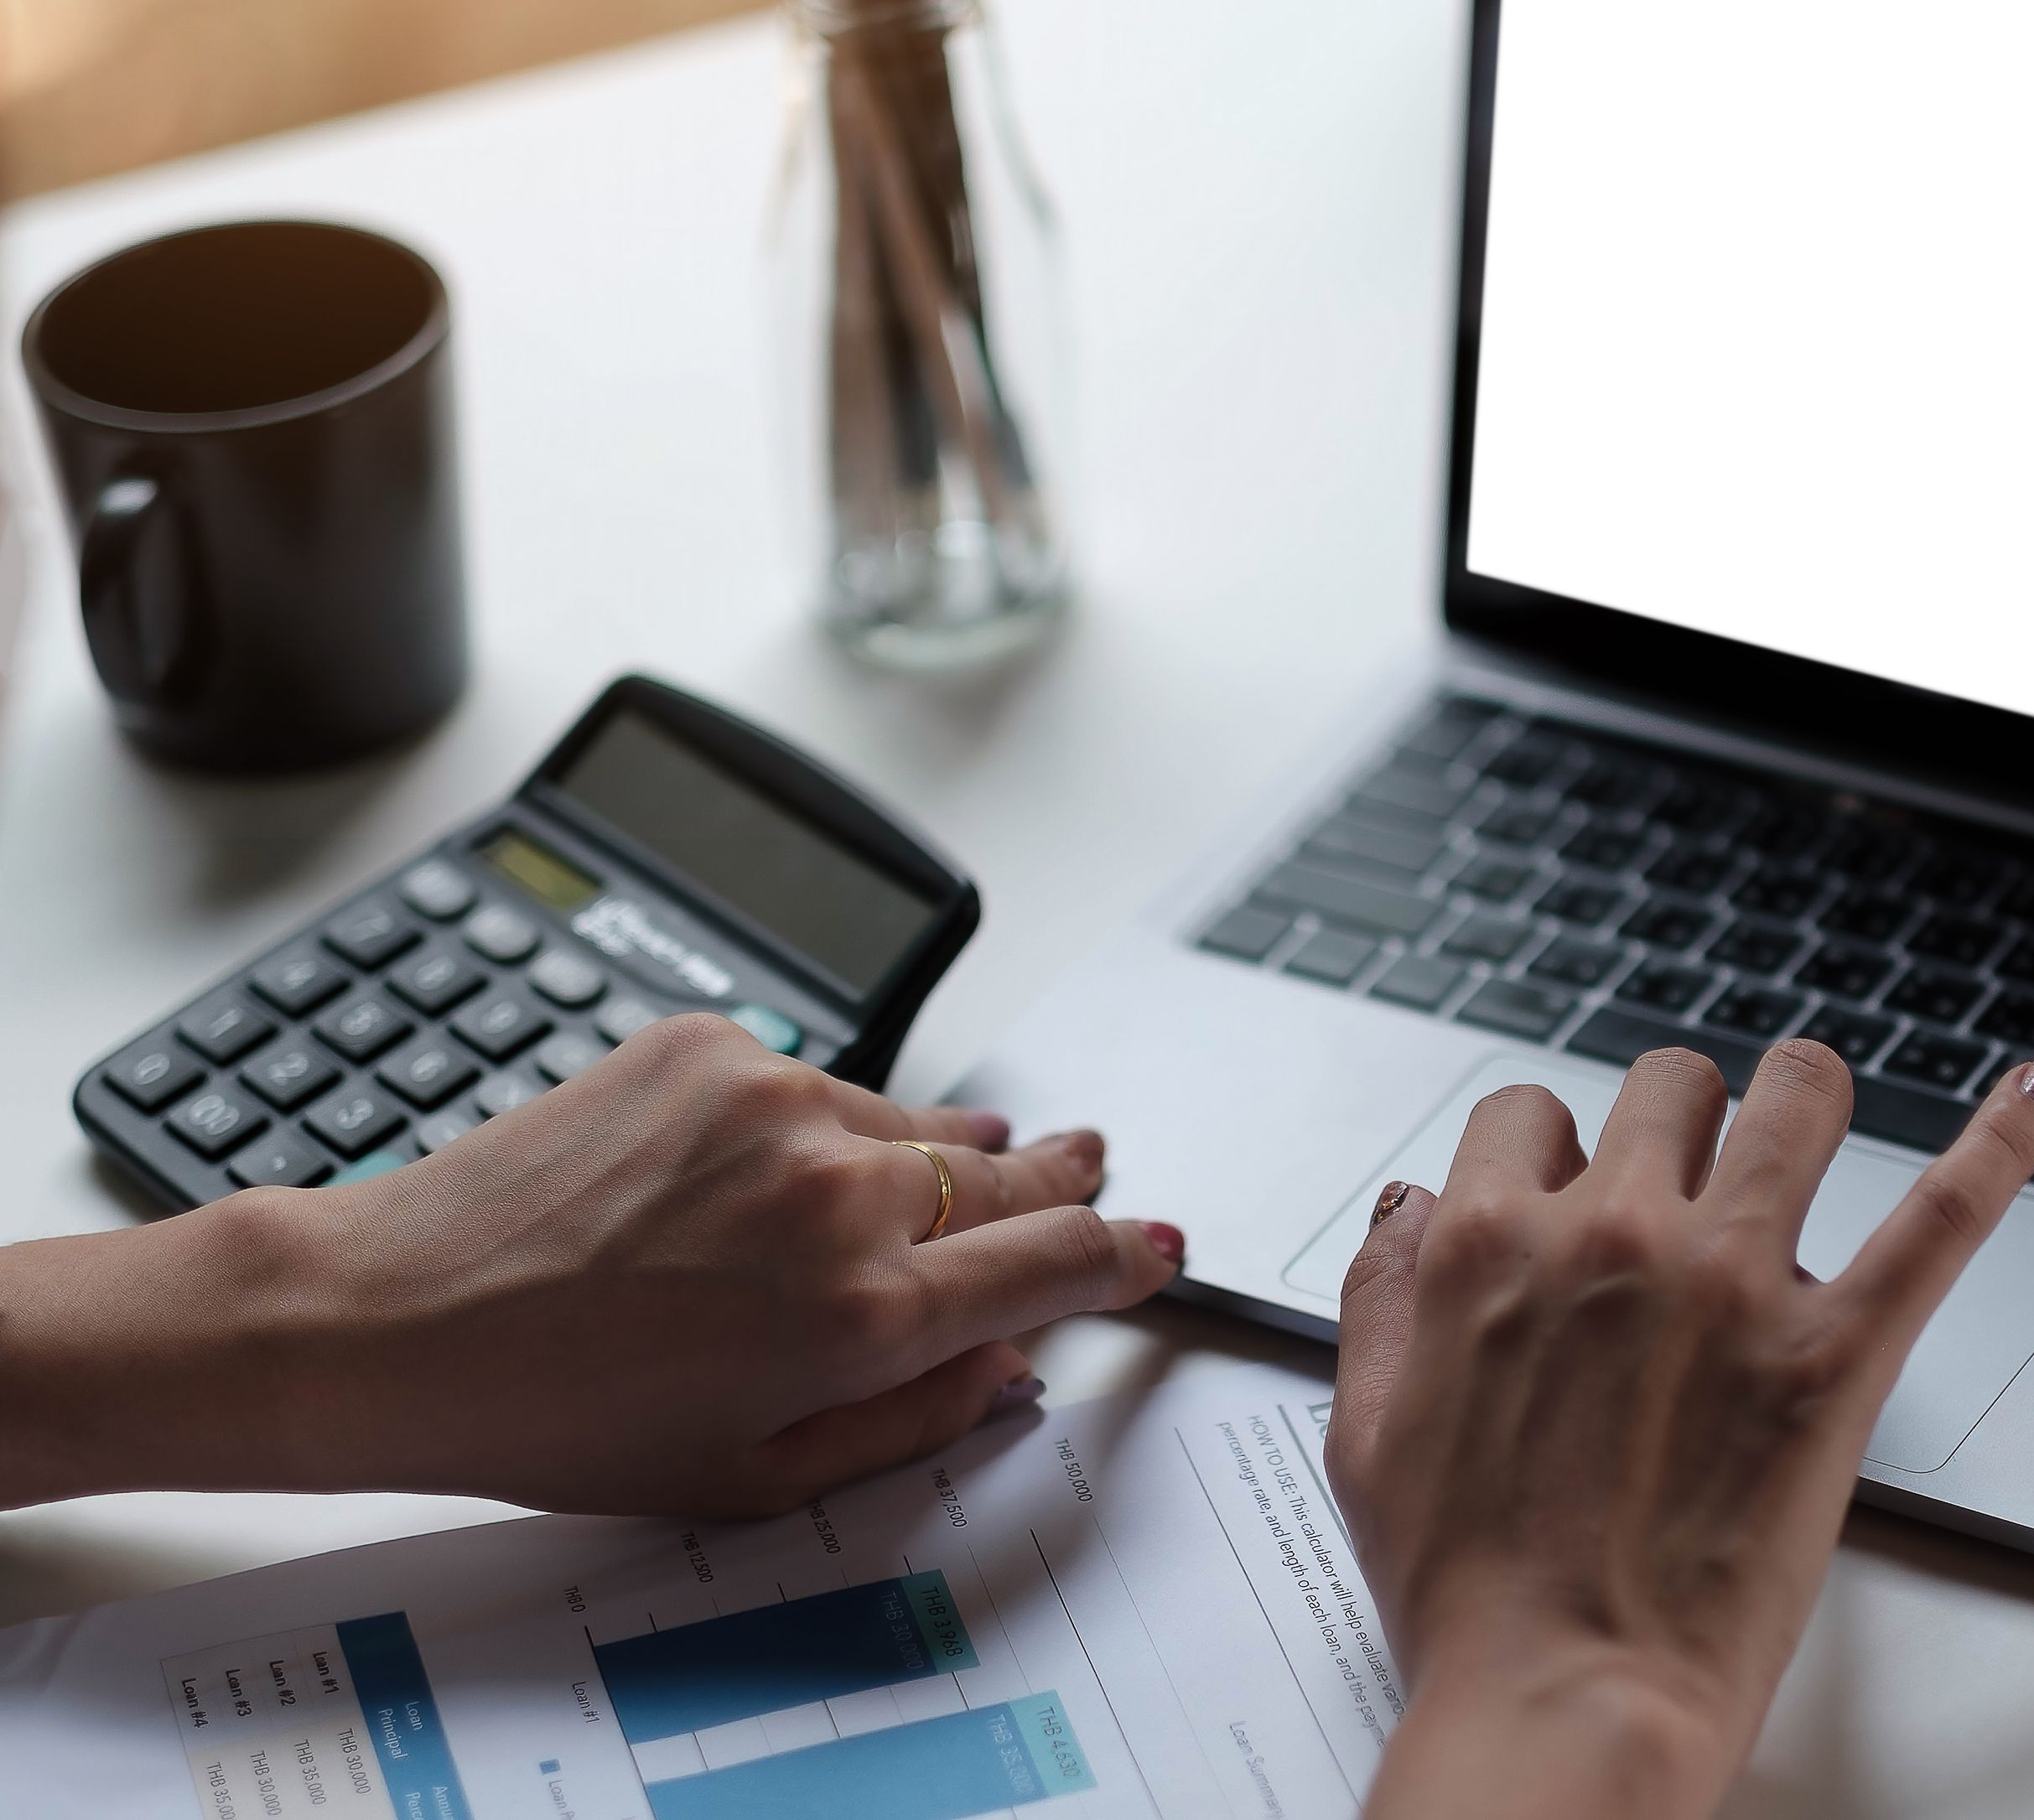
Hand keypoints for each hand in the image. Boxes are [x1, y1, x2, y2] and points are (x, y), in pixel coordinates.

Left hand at [0, 1013, 1183, 1514]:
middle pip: (1025, 1171)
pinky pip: (824, 1083)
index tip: (1155, 1249)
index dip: (1127, 1256)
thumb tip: (1006, 1365)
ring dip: (943, 1159)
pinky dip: (827, 1125)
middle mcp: (844, 1188)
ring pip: (925, 1122)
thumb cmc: (554, 1412)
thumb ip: (914, 1419)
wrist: (394, 1315)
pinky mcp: (716, 1045)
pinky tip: (770, 1174)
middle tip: (1086, 1180)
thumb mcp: (757, 1473)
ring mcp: (781, 1100)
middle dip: (1066, 1186)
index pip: (1065, 1262)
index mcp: (867, 1312)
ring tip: (923, 1188)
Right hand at [1327, 1041, 2033, 1819]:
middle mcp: (1613, 1236)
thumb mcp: (1367, 1432)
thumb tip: (1416, 1204)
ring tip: (1813, 1121)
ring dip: (1802, 1098)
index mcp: (1491, 1246)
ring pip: (1793, 1097)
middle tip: (1694, 1192)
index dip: (1555, 1154)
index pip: (1532, 1115)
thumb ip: (1381, 1295)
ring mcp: (1733, 1283)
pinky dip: (1999, 1140)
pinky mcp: (1835, 1352)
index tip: (1577, 1196)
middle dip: (1678, 1127)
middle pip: (1668, 1087)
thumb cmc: (1470, 1595)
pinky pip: (1941, 1213)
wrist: (1564, 1701)